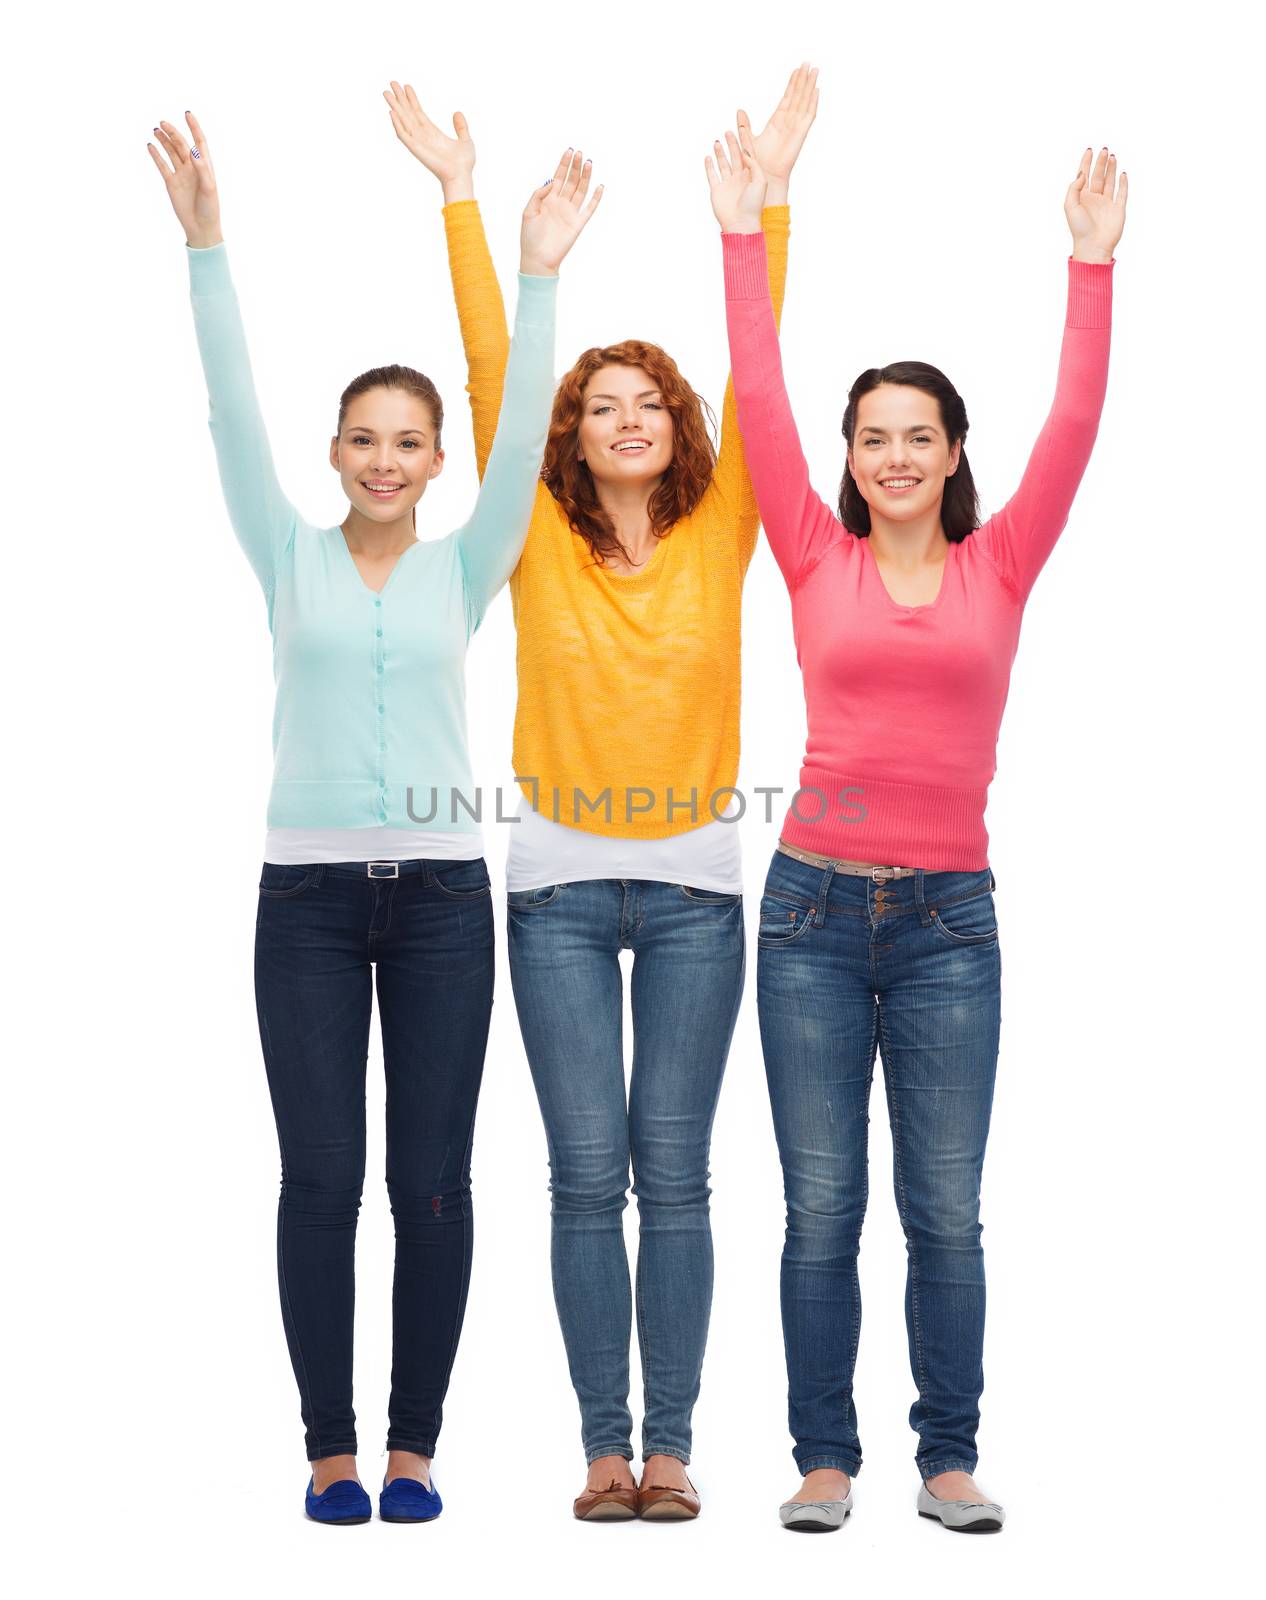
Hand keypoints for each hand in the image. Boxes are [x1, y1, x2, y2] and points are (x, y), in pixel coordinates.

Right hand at [147, 111, 220, 248]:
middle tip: (162, 123)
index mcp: (205, 166)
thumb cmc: (210, 209)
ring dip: (163, 141)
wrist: (201, 227)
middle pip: (181, 144)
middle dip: (173, 132)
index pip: (199, 142)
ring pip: (171, 152)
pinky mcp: (171, 183)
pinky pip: (162, 165)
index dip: (194, 127)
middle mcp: (192, 167)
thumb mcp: (209, 188)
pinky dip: (156, 155)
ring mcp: (181, 174)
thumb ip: (202, 168)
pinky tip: (150, 146)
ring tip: (155, 130)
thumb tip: (194, 150)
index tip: (187, 114)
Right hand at [383, 82, 474, 202]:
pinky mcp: (415, 148)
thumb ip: (461, 127)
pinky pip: (403, 135)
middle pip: (408, 113)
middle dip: (400, 98)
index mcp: (433, 133)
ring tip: (386, 92)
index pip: (418, 112)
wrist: (461, 176)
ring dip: (394, 106)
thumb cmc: (464, 164)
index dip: (412, 99)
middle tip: (392, 82)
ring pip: (403, 119)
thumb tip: (457, 112)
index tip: (406, 86)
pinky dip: (396, 124)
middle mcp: (423, 136)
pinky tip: (391, 112)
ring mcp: (418, 142)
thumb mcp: (465, 140)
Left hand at [519, 149, 602, 276]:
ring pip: (581, 190)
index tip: (569, 151)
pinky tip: (600, 187)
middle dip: (575, 166)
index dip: (563, 164)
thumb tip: (551, 182)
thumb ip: (538, 195)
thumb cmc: (530, 238)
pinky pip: (590, 209)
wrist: (538, 259)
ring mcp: (570, 213)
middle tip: (579, 153)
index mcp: (548, 200)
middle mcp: (561, 204)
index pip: (558, 177)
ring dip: (585, 177)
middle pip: (571, 180)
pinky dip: (595, 198)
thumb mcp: (528, 212)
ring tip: (589, 162)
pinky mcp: (578, 224)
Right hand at [705, 130, 765, 233]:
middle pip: (735, 157)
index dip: (744, 141)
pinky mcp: (717, 191)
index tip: (741, 128)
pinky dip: (709, 166)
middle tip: (728, 132)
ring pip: (723, 164)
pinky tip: (708, 157)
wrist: (741, 223)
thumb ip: (754, 165)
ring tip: (718, 142)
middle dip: (732, 144)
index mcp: (751, 176)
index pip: (747, 154)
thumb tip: (746, 152)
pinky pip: (712, 175)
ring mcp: (727, 184)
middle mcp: (739, 179)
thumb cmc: (753, 205)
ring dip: (720, 153)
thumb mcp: (760, 181)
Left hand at [736, 63, 817, 204]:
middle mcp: (788, 123)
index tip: (796, 69)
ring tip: (814, 70)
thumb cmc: (757, 164)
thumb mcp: (747, 139)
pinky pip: (808, 116)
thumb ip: (744, 125)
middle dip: (803, 80)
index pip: (787, 98)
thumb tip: (739, 111)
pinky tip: (816, 91)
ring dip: (810, 87)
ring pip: (805, 102)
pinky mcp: (800, 135)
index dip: (792, 84)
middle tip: (808, 62)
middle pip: (798, 96)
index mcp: (778, 122)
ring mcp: (796, 128)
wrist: (765, 178)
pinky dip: (813, 103)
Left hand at [1065, 146, 1126, 261]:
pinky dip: (1123, 183)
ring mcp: (1107, 204)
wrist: (1093, 246)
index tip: (1089, 150)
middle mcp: (1094, 199)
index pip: (1084, 176)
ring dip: (1111, 169)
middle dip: (1100, 163)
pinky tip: (1123, 173)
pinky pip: (1122, 193)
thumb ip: (1074, 188)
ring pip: (1109, 182)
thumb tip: (1082, 173)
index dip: (1086, 163)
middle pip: (1098, 176)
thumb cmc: (1079, 229)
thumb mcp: (1070, 206)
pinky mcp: (1118, 209)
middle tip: (1104, 150)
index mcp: (1081, 198)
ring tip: (1112, 156)